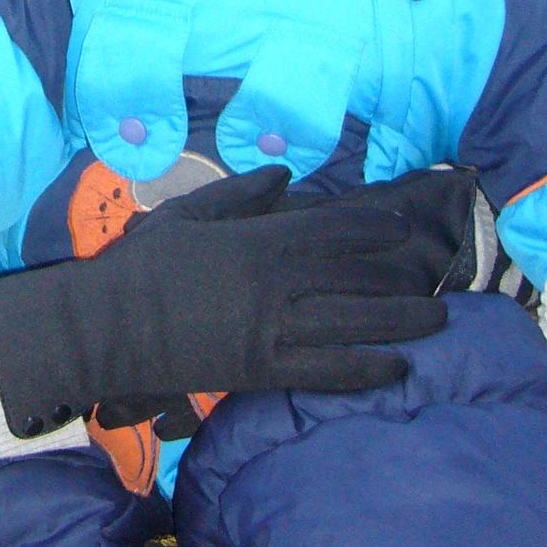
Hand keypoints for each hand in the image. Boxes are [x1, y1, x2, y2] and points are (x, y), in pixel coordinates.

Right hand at [0, 164, 465, 438]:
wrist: (109, 325)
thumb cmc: (144, 264)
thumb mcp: (188, 213)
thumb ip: (239, 194)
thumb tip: (286, 174)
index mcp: (258, 241)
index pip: (332, 230)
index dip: (374, 229)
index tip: (403, 228)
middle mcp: (275, 284)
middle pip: (354, 279)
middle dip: (399, 282)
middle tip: (437, 287)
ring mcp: (272, 330)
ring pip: (353, 325)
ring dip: (401, 324)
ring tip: (436, 322)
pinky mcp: (263, 371)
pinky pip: (327, 372)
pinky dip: (368, 371)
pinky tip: (397, 369)